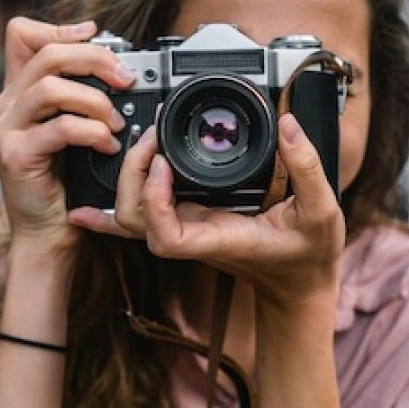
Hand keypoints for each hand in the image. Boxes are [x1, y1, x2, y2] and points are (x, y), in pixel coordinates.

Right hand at [0, 16, 135, 256]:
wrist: (48, 232)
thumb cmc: (66, 182)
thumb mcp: (73, 130)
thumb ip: (81, 97)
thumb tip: (117, 67)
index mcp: (16, 93)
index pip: (22, 35)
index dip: (59, 28)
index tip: (96, 34)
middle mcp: (4, 106)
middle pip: (47, 55)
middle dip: (95, 59)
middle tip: (125, 78)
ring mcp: (5, 130)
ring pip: (51, 87)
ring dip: (95, 100)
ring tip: (117, 122)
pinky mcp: (15, 155)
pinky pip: (60, 128)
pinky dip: (92, 132)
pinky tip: (107, 145)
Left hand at [68, 113, 344, 306]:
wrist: (299, 282)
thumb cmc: (308, 255)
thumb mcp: (322, 211)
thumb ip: (308, 167)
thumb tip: (288, 125)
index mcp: (219, 237)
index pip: (166, 235)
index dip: (154, 199)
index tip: (165, 163)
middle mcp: (194, 235)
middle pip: (134, 218)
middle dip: (133, 173)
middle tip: (155, 134)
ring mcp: (187, 229)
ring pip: (131, 215)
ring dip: (127, 175)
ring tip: (147, 137)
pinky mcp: (188, 220)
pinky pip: (141, 215)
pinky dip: (111, 209)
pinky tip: (87, 204)